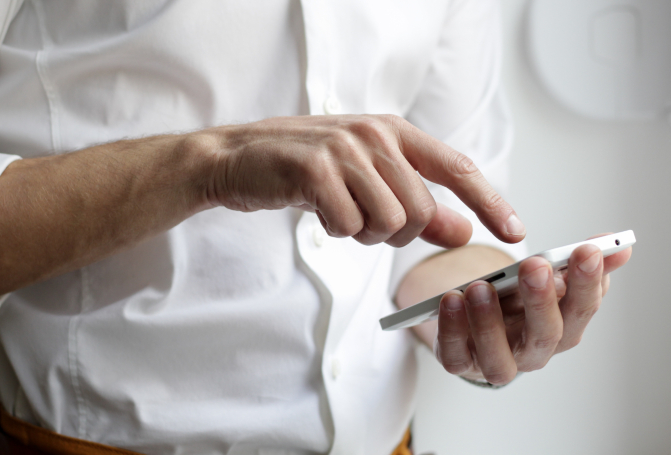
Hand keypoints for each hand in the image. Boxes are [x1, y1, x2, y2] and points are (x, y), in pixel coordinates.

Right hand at [197, 115, 525, 247]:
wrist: (239, 158)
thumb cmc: (305, 169)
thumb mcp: (367, 181)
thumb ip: (417, 206)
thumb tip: (463, 232)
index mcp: (394, 131)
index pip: (457, 168)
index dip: (490, 202)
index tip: (515, 232)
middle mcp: (375, 134)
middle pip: (420, 211)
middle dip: (395, 233)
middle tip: (362, 220)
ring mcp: (345, 149)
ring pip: (388, 222)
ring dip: (363, 233)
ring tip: (338, 211)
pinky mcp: (315, 170)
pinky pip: (348, 226)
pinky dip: (335, 231)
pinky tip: (317, 210)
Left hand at [433, 235, 631, 383]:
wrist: (475, 322)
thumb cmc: (516, 302)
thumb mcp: (545, 278)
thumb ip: (576, 263)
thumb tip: (618, 246)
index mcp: (562, 328)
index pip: (582, 309)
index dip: (587, 282)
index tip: (587, 250)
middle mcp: (533, 352)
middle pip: (545, 335)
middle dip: (542, 300)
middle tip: (535, 266)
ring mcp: (496, 362)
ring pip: (499, 357)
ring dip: (489, 322)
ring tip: (480, 287)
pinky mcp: (461, 363)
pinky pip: (455, 356)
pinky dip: (452, 330)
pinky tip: (450, 300)